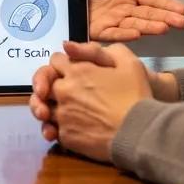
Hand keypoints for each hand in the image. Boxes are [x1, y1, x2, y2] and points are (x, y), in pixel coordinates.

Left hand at [36, 43, 151, 162]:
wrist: (139, 131)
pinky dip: (57, 129)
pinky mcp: (66, 137)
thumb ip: (93, 50)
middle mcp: (64, 91)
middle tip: (56, 93)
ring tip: (58, 113)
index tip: (69, 70)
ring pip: (45, 109)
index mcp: (76, 71)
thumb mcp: (125, 61)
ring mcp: (63, 116)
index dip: (62, 64)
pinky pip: (53, 130)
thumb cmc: (134, 93)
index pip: (55, 61)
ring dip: (49, 109)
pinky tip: (67, 129)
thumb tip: (66, 46)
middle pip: (44, 85)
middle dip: (48, 86)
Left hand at [87, 0, 183, 42]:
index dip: (168, 4)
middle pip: (149, 14)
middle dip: (166, 18)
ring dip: (151, 27)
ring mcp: (114, 21)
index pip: (153, 0)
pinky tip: (138, 33)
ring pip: (137, 25)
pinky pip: (115, 33)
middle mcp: (125, 9)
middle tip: (182, 23)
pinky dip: (126, 34)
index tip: (182, 9)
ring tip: (165, 27)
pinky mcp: (100, 31)